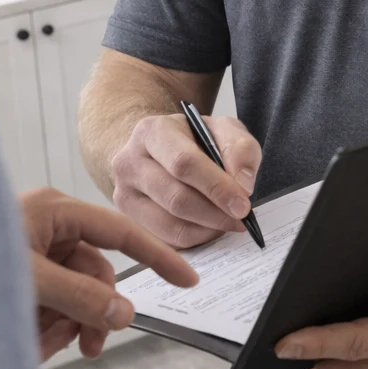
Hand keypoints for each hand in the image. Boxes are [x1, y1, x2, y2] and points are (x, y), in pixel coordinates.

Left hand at [19, 187, 198, 362]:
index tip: (188, 280)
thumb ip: (79, 296)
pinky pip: (52, 302)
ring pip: (75, 294)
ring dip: (65, 326)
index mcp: (55, 212)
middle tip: (90, 348)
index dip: (157, 257)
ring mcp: (33, 252)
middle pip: (96, 274)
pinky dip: (46, 326)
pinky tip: (29, 342)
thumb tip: (123, 314)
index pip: (122, 233)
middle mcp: (48, 228)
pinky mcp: (22, 276)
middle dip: (93, 314)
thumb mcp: (30, 281)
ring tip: (41, 348)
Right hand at [111, 113, 262, 248]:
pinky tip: (210, 226)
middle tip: (242, 218)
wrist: (160, 150)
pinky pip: (167, 239)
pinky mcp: (129, 218)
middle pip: (176, 198)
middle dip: (215, 213)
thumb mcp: (223, 129)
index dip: (216, 187)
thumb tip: (242, 184)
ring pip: (170, 224)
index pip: (184, 163)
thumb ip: (240, 148)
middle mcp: (129, 162)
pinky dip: (195, 238)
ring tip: (229, 222)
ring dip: (207, 229)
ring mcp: (124, 193)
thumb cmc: (194, 139)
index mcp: (152, 132)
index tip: (243, 205)